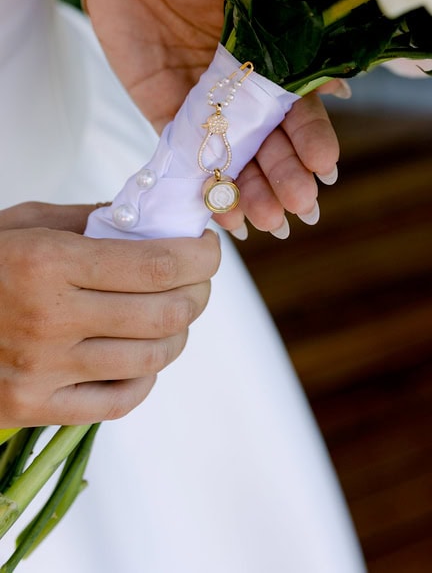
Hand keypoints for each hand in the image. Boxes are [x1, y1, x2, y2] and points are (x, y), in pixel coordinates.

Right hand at [0, 202, 218, 426]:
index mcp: (50, 262)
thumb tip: (158, 222)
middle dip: (199, 293)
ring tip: (174, 313)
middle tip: (199, 279)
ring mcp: (42, 369)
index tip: (208, 249)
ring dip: (179, 332)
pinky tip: (143, 355)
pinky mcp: (34, 406)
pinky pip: (119, 401)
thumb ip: (94, 220)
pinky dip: (146, 377)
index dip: (201, 258)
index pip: (158, 265)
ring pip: (151, 358)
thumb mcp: (28, 222)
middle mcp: (50, 318)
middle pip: (165, 313)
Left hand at [86, 0, 340, 236]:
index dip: (312, 141)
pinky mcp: (164, 109)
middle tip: (300, 208)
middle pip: (270, 143)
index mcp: (276, 61)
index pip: (300, 112)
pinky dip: (205, 187)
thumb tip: (341, 88)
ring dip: (252, 193)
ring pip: (234, 158)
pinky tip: (223, 217)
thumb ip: (298, 39)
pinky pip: (187, 155)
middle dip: (285, 177)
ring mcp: (206, 102)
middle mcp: (245, 89)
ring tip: (269, 223)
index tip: (325, 169)